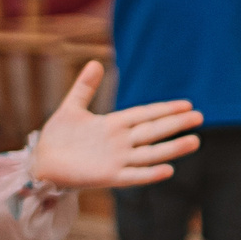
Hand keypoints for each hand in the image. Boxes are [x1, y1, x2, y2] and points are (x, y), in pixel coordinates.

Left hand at [29, 63, 203, 189]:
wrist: (41, 162)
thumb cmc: (56, 137)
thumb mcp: (70, 108)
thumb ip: (85, 87)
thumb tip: (95, 62)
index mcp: (113, 124)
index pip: (145, 114)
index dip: (165, 109)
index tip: (187, 104)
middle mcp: (120, 142)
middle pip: (153, 131)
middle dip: (175, 124)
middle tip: (199, 117)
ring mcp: (116, 159)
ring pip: (150, 153)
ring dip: (172, 148)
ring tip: (195, 141)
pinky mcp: (108, 177)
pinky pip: (133, 175)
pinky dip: (150, 174)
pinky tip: (169, 170)